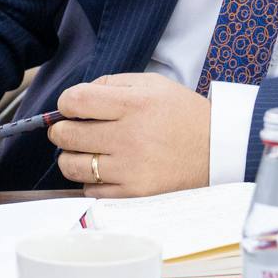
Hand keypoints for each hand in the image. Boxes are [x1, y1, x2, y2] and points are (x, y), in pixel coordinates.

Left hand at [45, 73, 210, 197]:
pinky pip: (91, 190)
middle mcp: (129, 136)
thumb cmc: (183, 114)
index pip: (75, 101)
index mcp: (134, 104)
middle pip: (67, 135)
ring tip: (84, 151)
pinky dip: (91, 180)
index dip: (65, 103)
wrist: (216, 149)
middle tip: (68, 129)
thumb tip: (76, 97)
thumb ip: (113, 83)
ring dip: (71, 157)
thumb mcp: (154, 84)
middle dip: (61, 130)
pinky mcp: (134, 193)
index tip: (71, 107)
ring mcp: (131, 169)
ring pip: (73, 166)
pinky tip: (104, 169)